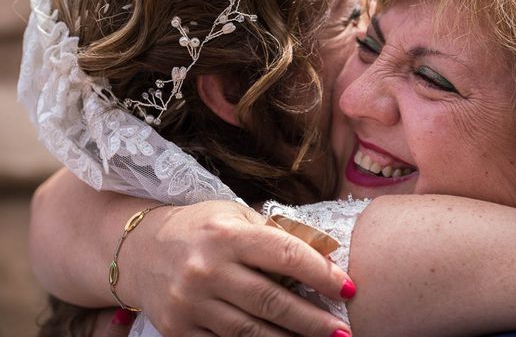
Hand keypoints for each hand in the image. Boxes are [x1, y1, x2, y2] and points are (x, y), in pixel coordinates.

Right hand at [118, 200, 352, 336]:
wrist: (140, 250)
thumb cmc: (199, 228)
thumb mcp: (235, 216)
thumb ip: (275, 235)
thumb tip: (324, 258)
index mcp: (226, 234)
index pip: (284, 255)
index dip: (321, 273)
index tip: (348, 287)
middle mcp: (207, 270)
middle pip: (272, 302)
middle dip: (314, 320)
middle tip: (344, 331)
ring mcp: (191, 304)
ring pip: (251, 333)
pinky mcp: (179, 331)